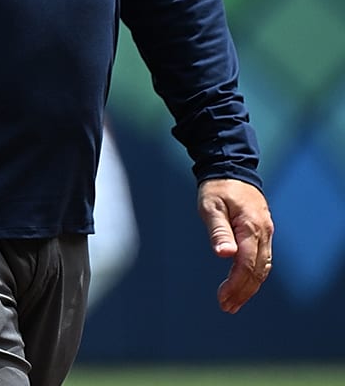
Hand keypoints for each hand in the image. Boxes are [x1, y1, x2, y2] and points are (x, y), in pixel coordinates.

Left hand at [199, 177, 272, 312]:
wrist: (231, 170)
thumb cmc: (217, 188)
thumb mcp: (211, 206)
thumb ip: (218, 230)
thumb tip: (225, 255)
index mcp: (251, 227)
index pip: (247, 264)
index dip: (236, 284)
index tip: (223, 299)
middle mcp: (263, 233)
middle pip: (258, 271)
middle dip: (243, 292)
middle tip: (226, 307)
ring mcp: (265, 234)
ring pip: (262, 268)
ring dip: (249, 287)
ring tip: (232, 303)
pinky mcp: (262, 234)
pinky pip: (261, 260)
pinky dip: (253, 276)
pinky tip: (241, 285)